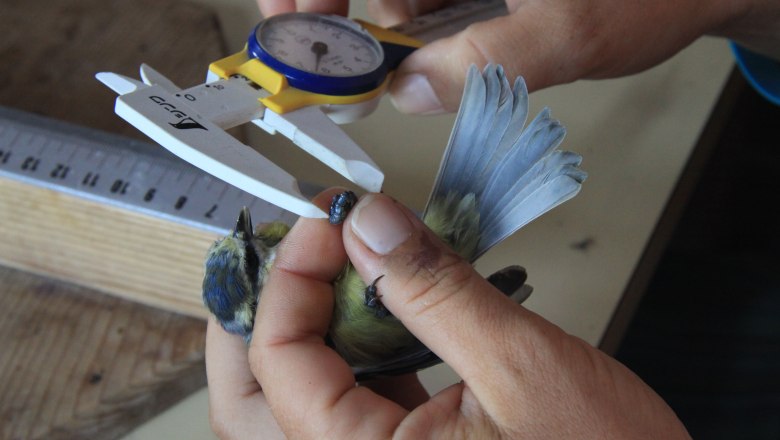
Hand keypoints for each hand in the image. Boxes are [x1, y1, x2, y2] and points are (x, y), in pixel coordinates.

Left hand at [208, 191, 690, 437]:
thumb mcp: (521, 367)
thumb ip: (436, 290)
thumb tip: (371, 223)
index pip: (276, 364)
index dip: (290, 277)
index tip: (325, 222)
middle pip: (257, 397)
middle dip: (269, 313)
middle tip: (301, 249)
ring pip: (304, 396)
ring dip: (316, 323)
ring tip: (341, 264)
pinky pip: (355, 400)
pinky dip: (359, 344)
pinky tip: (386, 303)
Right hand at [257, 0, 779, 113]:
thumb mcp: (572, 27)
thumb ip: (488, 58)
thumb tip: (412, 89)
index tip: (286, 17)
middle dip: (336, 17)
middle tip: (322, 61)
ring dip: (376, 40)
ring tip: (380, 76)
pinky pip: (419, 12)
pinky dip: (407, 43)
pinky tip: (416, 67)